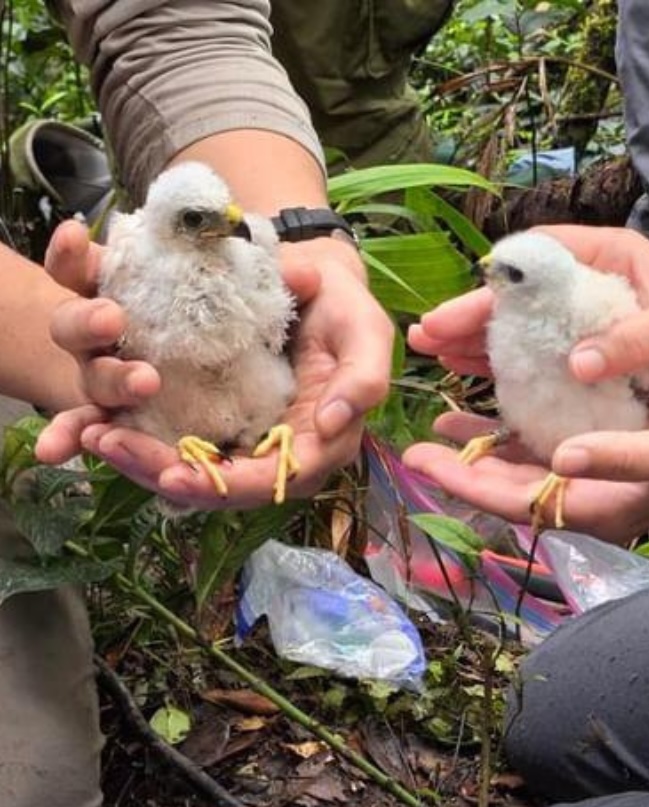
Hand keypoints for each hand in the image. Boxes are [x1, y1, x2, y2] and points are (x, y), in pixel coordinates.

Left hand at [34, 225, 392, 503]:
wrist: (317, 285)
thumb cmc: (343, 309)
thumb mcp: (366, 332)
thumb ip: (363, 379)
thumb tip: (330, 424)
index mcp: (314, 447)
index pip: (264, 482)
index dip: (218, 483)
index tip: (172, 473)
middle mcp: (273, 455)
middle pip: (213, 486)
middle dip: (156, 471)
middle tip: (105, 443)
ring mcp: (240, 441)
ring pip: (185, 470)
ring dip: (136, 460)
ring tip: (89, 436)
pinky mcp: (214, 419)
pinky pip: (171, 441)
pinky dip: (133, 437)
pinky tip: (94, 423)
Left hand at [403, 409, 648, 541]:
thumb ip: (617, 457)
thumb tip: (559, 461)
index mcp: (603, 506)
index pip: (517, 502)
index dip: (465, 482)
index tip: (418, 458)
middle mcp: (594, 499)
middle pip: (511, 492)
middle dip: (462, 470)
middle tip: (414, 444)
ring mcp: (601, 480)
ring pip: (526, 473)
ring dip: (484, 452)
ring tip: (442, 427)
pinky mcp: (610, 454)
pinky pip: (550, 451)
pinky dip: (517, 435)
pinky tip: (495, 411)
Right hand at [408, 223, 648, 393]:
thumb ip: (633, 338)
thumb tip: (576, 363)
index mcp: (608, 257)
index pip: (534, 261)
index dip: (492, 286)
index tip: (456, 310)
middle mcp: (591, 287)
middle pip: (518, 300)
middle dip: (471, 317)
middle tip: (424, 337)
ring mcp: (591, 327)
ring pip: (524, 333)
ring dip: (480, 348)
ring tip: (436, 361)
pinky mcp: (598, 364)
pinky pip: (545, 367)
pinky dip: (512, 376)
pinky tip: (479, 389)